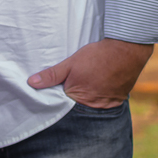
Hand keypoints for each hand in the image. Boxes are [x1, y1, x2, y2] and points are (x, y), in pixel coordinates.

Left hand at [26, 38, 153, 108]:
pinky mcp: (118, 101)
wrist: (126, 51)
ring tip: (90, 84)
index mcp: (77, 97)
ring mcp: (107, 105)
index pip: (63, 104)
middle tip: (77, 85)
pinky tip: (101, 86)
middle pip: (78, 106)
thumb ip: (52, 75)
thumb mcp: (70, 63)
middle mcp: (92, 106)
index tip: (58, 91)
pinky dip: (102, 97)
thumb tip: (31, 83)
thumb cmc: (96, 56)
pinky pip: (106, 104)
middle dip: (75, 99)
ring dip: (89, 98)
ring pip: (92, 105)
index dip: (60, 97)